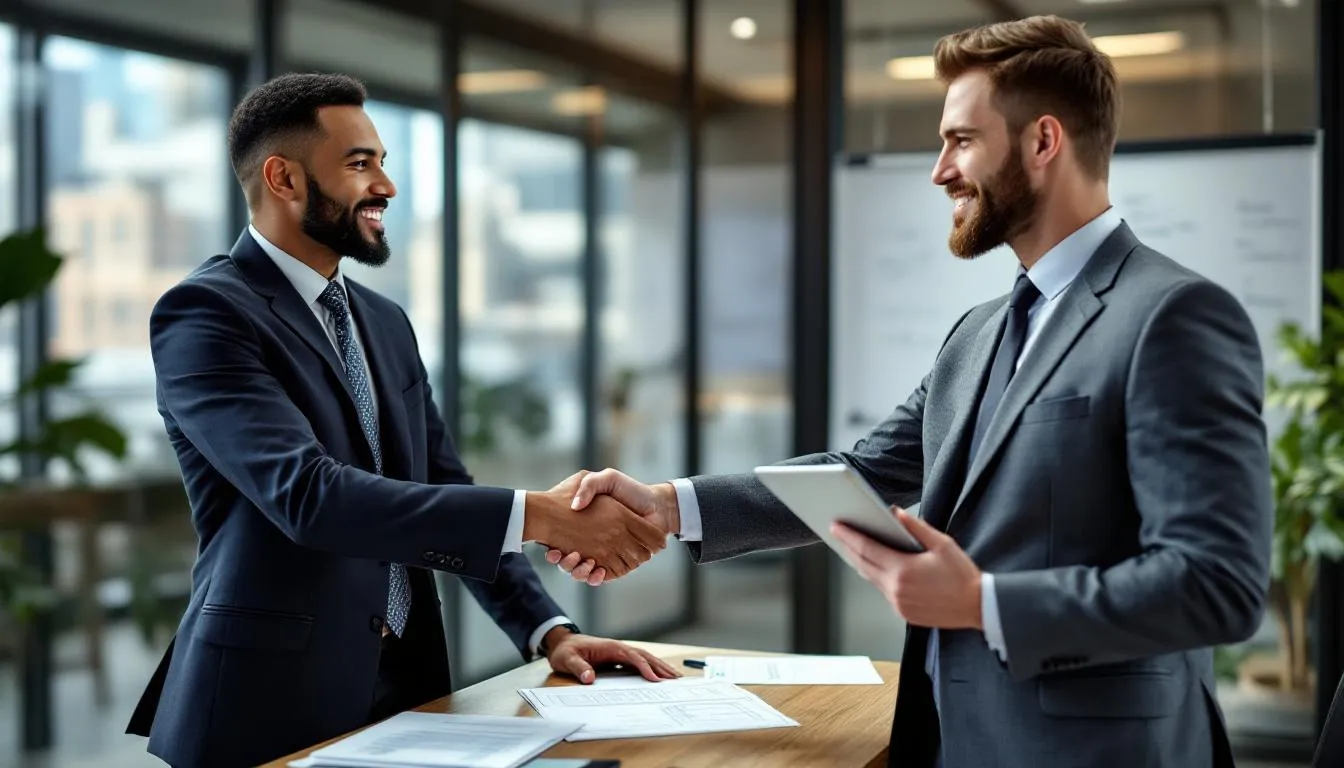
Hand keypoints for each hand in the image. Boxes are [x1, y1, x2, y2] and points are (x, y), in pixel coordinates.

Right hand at [522, 486, 665, 579]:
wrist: (656, 505)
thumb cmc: (630, 491)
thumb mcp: (607, 479)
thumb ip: (590, 485)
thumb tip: (575, 506)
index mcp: (583, 523)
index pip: (559, 540)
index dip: (551, 547)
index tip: (549, 547)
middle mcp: (590, 542)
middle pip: (568, 560)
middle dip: (563, 562)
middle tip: (563, 555)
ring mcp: (603, 554)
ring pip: (582, 571)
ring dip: (578, 571)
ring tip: (582, 561)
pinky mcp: (617, 564)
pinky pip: (602, 577)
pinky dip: (596, 578)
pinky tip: (596, 571)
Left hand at [543, 629, 682, 684]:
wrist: (563, 643)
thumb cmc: (566, 651)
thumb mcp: (567, 660)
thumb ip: (578, 668)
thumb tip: (589, 679)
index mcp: (610, 647)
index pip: (632, 656)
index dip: (645, 668)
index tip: (655, 679)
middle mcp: (619, 648)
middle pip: (645, 656)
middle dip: (661, 667)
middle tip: (677, 679)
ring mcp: (620, 653)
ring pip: (645, 659)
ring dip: (660, 667)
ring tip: (675, 678)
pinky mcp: (619, 659)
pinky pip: (639, 664)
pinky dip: (651, 669)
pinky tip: (659, 677)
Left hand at [831, 508, 982, 629]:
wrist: (978, 606)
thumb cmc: (962, 574)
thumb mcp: (942, 544)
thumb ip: (916, 527)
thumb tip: (895, 512)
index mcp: (904, 570)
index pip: (867, 549)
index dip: (849, 536)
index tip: (836, 526)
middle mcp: (896, 590)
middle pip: (863, 564)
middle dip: (848, 547)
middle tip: (837, 532)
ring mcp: (898, 604)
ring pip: (871, 579)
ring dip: (860, 562)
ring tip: (850, 547)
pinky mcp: (903, 613)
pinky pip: (883, 591)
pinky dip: (876, 577)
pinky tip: (874, 566)